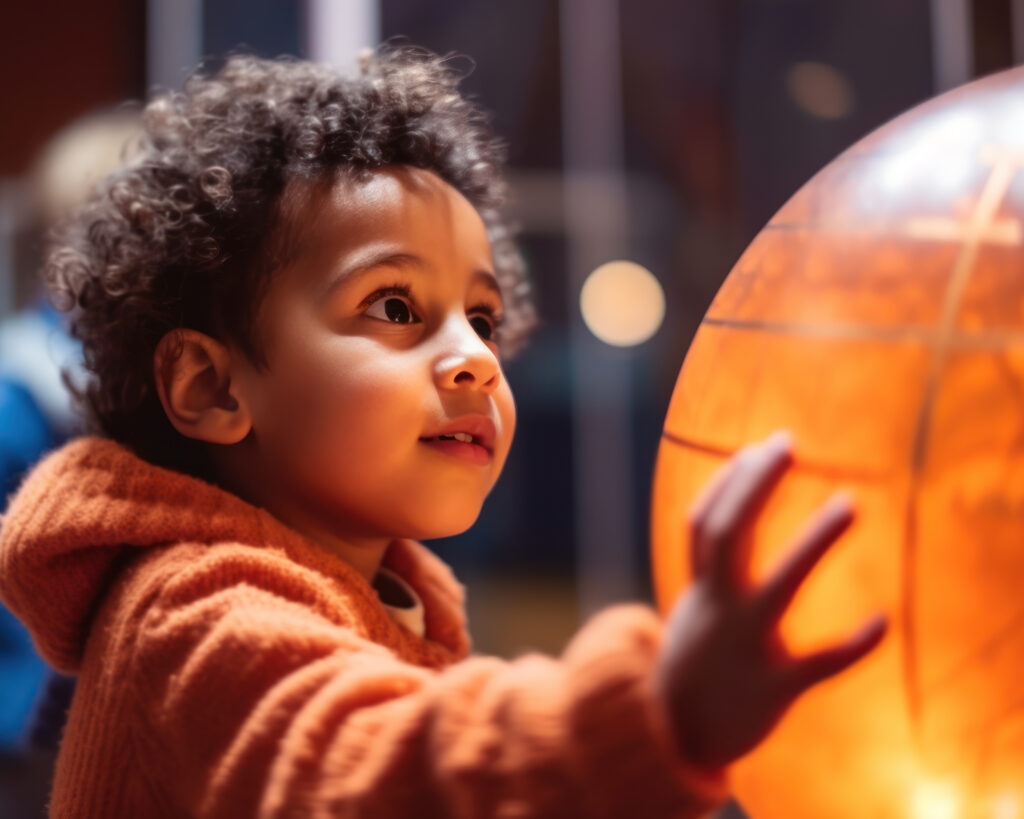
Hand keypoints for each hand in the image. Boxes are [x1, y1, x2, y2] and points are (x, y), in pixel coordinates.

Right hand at [652, 430, 886, 769]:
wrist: (673, 739)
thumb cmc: (695, 663)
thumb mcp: (692, 612)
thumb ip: (712, 574)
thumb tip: (730, 528)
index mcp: (701, 591)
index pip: (705, 521)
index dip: (728, 480)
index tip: (760, 446)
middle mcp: (719, 609)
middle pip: (729, 533)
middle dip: (755, 485)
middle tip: (788, 443)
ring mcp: (746, 647)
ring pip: (778, 587)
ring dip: (813, 543)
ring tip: (850, 502)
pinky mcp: (774, 689)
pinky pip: (816, 666)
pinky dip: (850, 645)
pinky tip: (882, 620)